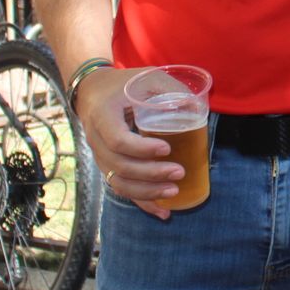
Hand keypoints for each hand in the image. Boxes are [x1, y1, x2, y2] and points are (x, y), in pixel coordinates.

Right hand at [75, 67, 184, 218]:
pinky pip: (122, 189)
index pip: (118, 140)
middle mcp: (96, 140)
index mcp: (103, 116)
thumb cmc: (124, 84)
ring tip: (174, 192)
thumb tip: (197, 106)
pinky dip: (142, 202)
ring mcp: (100, 156)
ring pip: (119, 182)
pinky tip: (163, 212)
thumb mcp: (146, 77)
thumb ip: (170, 88)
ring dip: (147, 192)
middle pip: (120, 166)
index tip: (167, 148)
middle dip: (151, 174)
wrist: (92, 92)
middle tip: (179, 172)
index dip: (142, 149)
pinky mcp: (108, 166)